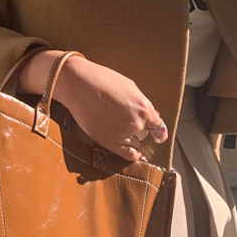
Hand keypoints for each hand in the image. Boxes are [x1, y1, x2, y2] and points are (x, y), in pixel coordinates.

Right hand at [52, 56, 167, 163]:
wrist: (78, 85)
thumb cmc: (102, 81)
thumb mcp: (129, 87)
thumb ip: (142, 104)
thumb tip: (153, 117)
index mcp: (144, 108)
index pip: (158, 126)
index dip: (157, 130)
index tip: (158, 135)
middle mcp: (136, 123)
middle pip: (144, 134)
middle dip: (138, 129)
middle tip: (124, 120)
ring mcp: (122, 134)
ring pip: (135, 143)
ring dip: (130, 138)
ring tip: (116, 126)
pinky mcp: (108, 142)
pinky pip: (128, 155)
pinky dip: (132, 154)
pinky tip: (133, 153)